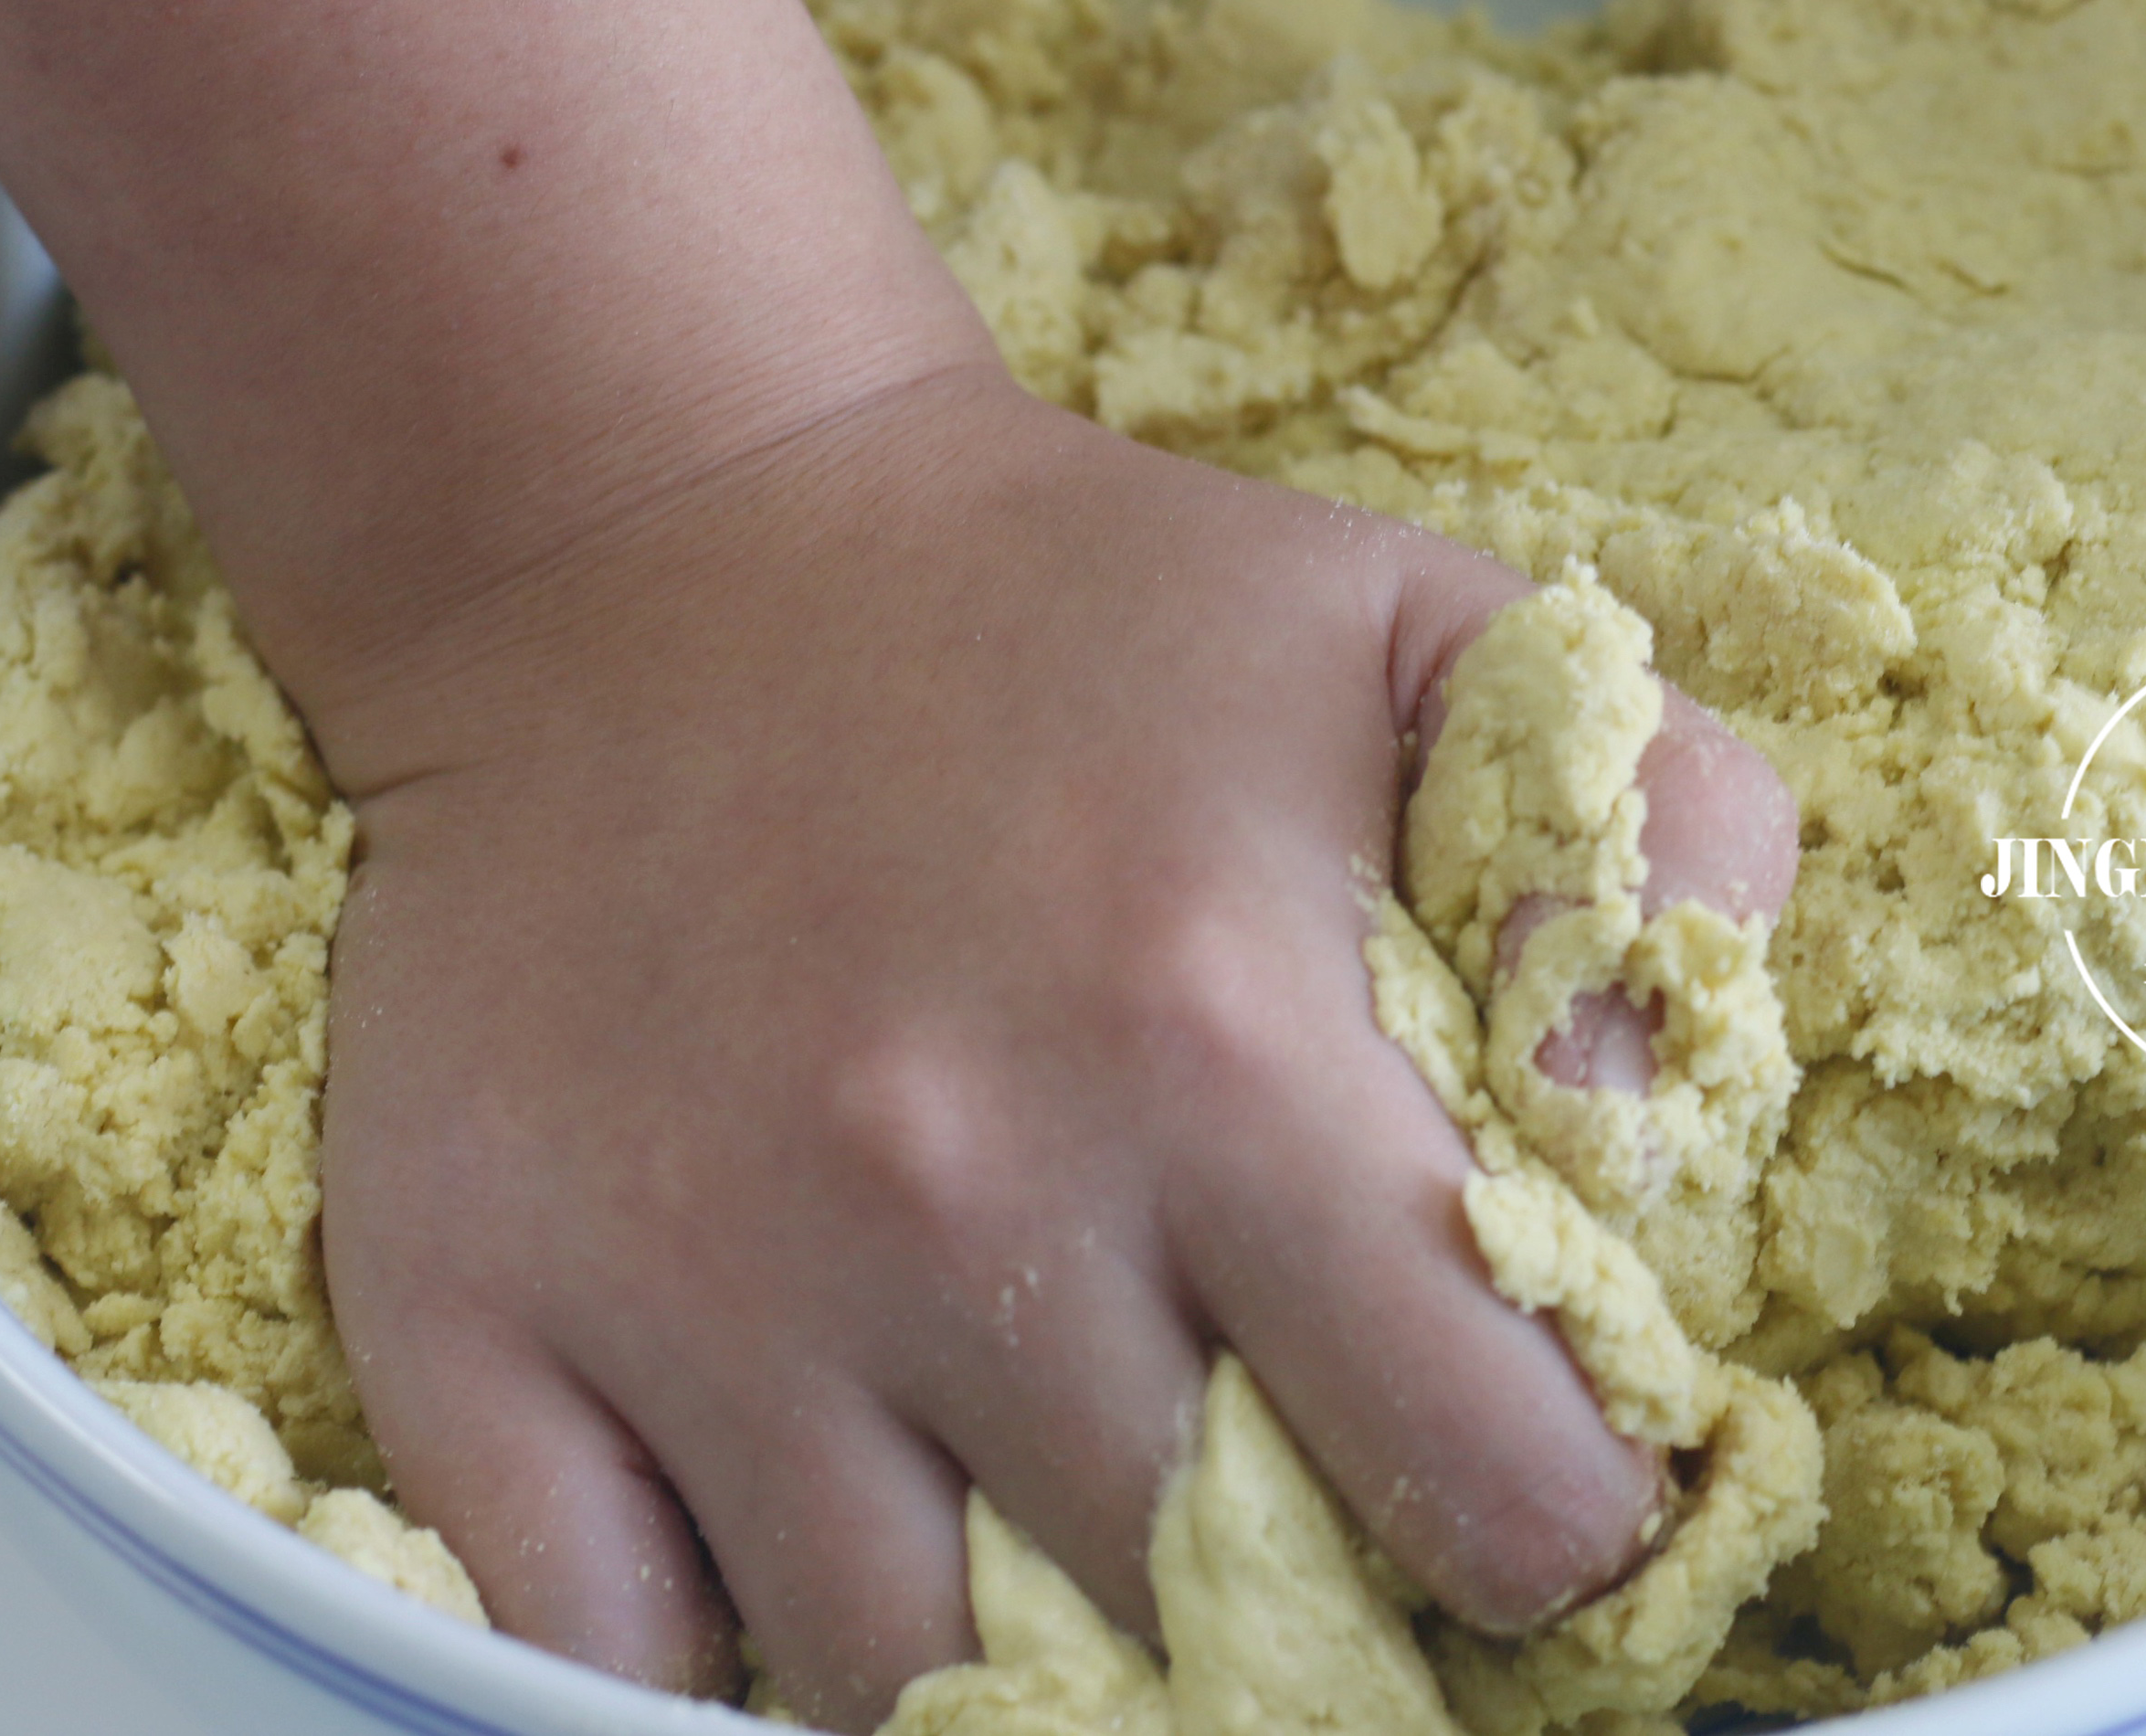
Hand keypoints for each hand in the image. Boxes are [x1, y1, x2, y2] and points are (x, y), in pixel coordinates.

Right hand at [312, 358, 1796, 1728]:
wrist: (653, 527)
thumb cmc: (1076, 610)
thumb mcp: (1423, 632)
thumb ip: (1654, 838)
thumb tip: (1673, 1146)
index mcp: (1217, 1030)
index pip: (1493, 1483)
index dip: (1555, 1528)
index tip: (1522, 1482)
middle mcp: (954, 1191)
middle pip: (1204, 1632)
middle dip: (1298, 1618)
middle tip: (1300, 1527)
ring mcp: (695, 1285)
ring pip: (912, 1697)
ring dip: (1025, 1671)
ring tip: (1076, 1541)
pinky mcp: (472, 1319)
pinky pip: (603, 1660)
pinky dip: (712, 1667)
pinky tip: (823, 1555)